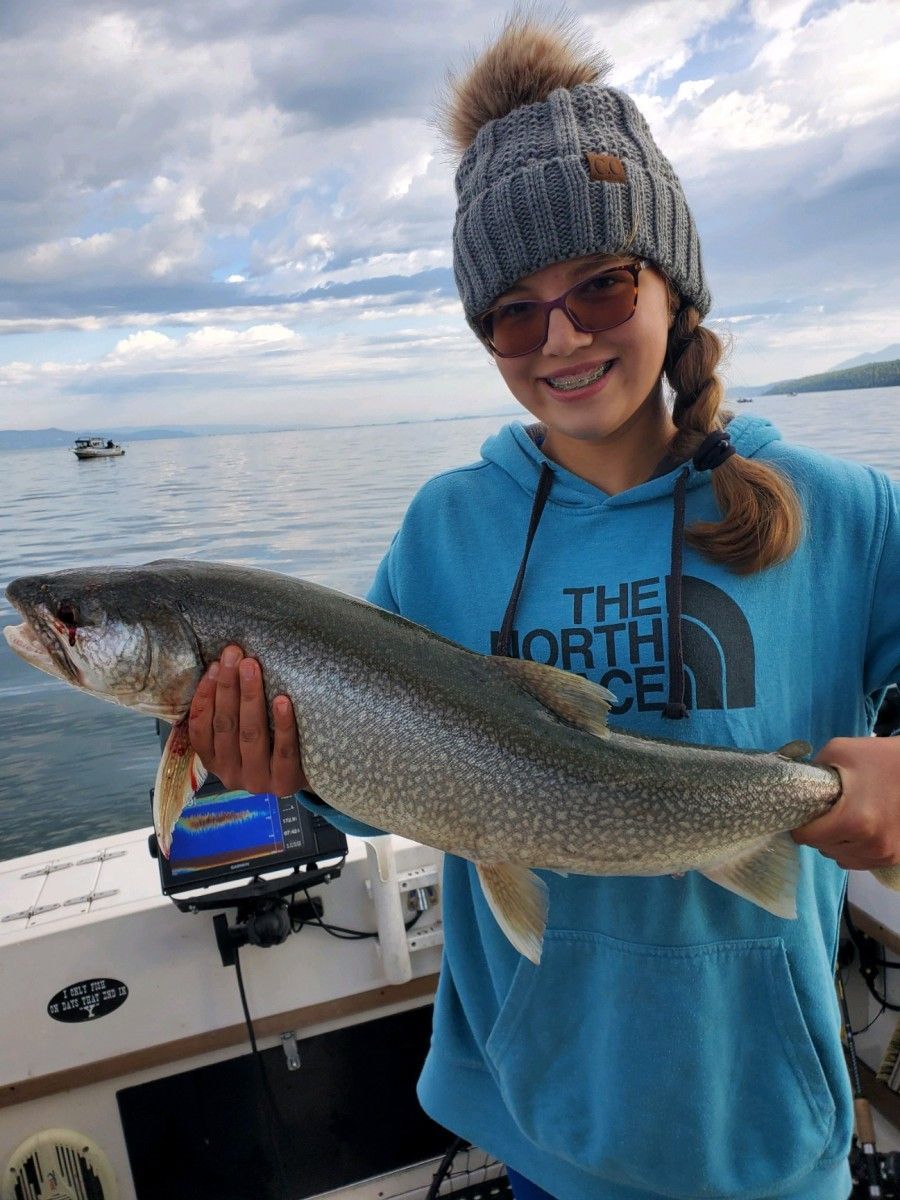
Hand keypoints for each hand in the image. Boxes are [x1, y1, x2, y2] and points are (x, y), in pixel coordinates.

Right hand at [188, 644, 309, 795]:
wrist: (308, 776)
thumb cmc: (271, 745)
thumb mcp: (242, 734)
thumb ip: (230, 712)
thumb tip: (221, 665)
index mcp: (213, 760)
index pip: (200, 728)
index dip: (204, 696)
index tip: (213, 665)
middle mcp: (230, 774)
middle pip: (226, 726)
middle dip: (228, 686)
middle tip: (234, 654)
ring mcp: (256, 781)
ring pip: (251, 735)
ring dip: (250, 698)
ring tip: (252, 668)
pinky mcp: (284, 784)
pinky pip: (283, 751)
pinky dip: (282, 725)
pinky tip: (283, 701)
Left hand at [792, 736, 899, 869]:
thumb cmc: (878, 757)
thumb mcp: (838, 750)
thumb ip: (811, 769)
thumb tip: (793, 786)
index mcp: (854, 820)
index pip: (807, 837)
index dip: (799, 823)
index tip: (804, 811)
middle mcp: (871, 844)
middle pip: (822, 848)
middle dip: (818, 831)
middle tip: (825, 811)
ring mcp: (885, 854)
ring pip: (839, 858)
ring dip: (834, 843)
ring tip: (841, 819)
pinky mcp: (894, 858)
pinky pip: (858, 862)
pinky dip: (851, 849)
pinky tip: (856, 830)